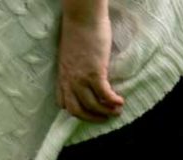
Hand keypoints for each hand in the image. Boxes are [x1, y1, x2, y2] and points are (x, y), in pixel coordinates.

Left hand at [57, 7, 124, 121]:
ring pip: (91, 105)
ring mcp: (81, 78)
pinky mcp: (95, 72)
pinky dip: (112, 101)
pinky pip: (104, 94)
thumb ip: (74, 67)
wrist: (82, 18)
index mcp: (62, 76)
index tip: (86, 112)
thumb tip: (85, 73)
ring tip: (116, 111)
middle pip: (76, 110)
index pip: (63, 102)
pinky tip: (120, 101)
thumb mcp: (70, 54)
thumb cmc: (78, 31)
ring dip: (105, 112)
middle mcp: (69, 80)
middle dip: (91, 118)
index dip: (74, 111)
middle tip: (104, 119)